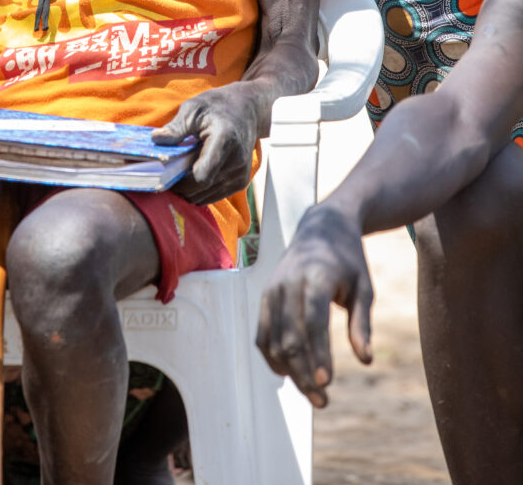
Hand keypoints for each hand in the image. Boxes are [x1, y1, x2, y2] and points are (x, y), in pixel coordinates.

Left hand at [152, 81, 258, 204]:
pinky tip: (191, 174)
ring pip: (204, 197)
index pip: (201, 176)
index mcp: (224, 140)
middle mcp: (236, 161)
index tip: (163, 173)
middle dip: (180, 186)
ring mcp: (240, 174)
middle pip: (200, 189)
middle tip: (165, 174)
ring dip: (188, 190)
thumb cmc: (216, 107)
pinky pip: (212, 196)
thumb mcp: (193, 108)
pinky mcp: (240, 182)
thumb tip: (155, 139)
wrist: (247, 110)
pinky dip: (198, 191)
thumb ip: (176, 127)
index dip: (179, 181)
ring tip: (179, 171)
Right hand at [256, 205, 373, 406]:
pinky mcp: (265, 296)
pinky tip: (289, 374)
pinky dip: (272, 357)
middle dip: (305, 373)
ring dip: (290, 372)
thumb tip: (365, 360)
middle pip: (290, 337)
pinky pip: (262, 334)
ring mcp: (273, 289)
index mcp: (316, 277)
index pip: (313, 322)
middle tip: (324, 401)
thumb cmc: (348, 260)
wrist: (321, 226)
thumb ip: (361, 323)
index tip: (328, 383)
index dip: (318, 354)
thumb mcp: (364, 287)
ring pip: (274, 340)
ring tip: (313, 393)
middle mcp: (288, 283)